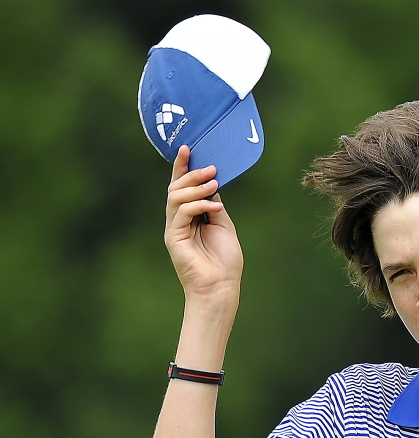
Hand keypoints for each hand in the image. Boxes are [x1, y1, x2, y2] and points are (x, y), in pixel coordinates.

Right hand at [164, 145, 243, 304]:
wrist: (221, 287)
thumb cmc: (225, 261)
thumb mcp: (224, 226)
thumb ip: (214, 205)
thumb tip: (211, 184)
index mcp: (191, 217)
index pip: (183, 187)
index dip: (183, 168)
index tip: (188, 149)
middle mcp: (179, 220)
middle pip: (176, 188)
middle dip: (192, 174)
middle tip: (211, 169)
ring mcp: (174, 228)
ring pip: (176, 196)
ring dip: (196, 187)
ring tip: (213, 184)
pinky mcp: (173, 237)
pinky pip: (182, 212)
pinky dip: (199, 205)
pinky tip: (215, 207)